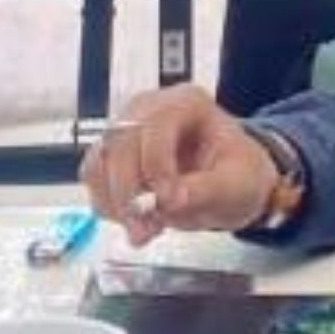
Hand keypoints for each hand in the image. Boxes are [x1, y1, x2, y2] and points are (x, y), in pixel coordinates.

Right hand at [79, 84, 279, 246]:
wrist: (232, 184)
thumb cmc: (240, 174)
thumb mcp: (237, 183)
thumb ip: (204, 190)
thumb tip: (167, 202)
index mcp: (188, 103)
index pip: (156, 125)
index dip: (156, 166)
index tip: (169, 202)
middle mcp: (150, 109)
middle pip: (119, 143)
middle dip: (129, 192)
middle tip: (146, 228)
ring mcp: (127, 130)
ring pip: (99, 162)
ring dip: (114, 202)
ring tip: (143, 230)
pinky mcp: (113, 155)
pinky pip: (94, 179)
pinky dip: (108, 205)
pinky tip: (135, 222)